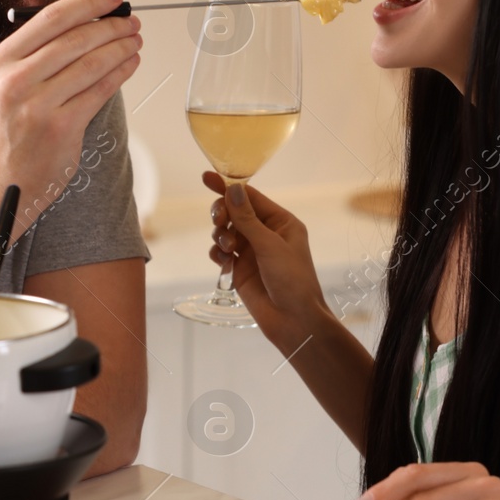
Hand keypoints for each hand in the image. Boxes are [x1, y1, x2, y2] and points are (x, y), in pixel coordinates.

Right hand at [0, 0, 141, 210]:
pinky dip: (120, 73)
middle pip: (75, 39)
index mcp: (3, 60)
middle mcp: (16, 81)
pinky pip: (100, 91)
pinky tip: (130, 63)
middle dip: (111, 25)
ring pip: (91, 64)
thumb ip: (50, 31)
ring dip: (121, 47)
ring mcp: (38, 105)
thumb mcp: (21, 72)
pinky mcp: (61, 126)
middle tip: (130, 19)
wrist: (8, 172)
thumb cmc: (17, 119)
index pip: (51, 19)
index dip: (87, 3)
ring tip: (134, 39)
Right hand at [203, 172, 325, 353]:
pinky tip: (223, 263)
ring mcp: (252, 251)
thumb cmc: (292, 280)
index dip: (228, 188)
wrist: (292, 320)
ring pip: (225, 232)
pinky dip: (217, 254)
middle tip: (219, 223)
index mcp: (281, 222)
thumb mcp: (270, 246)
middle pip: (234, 212)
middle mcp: (266, 233)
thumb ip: (247, 218)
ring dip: (220, 237)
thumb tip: (232, 190)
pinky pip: (221, 253)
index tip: (206, 178)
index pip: (250, 197)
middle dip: (223, 215)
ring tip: (227, 251)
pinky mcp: (240, 268)